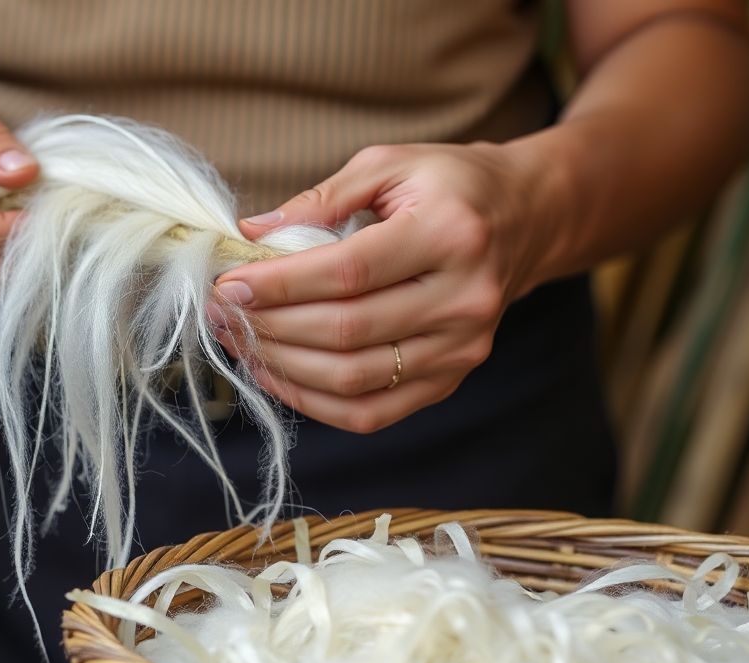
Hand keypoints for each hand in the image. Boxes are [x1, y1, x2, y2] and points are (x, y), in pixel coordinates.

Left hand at [214, 142, 549, 433]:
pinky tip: (275, 373)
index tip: (229, 283)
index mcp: (450, 234)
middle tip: (222, 311)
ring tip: (239, 341)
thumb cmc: (449, 186)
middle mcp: (465, 299)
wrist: (526, 219)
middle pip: (347, 331)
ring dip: (284, 366)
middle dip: (271, 325)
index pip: (348, 272)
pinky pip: (372, 412)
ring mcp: (462, 348)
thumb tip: (252, 234)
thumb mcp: (390, 164)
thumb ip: (321, 198)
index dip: (280, 284)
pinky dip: (314, 401)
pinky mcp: (451, 379)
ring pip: (354, 379)